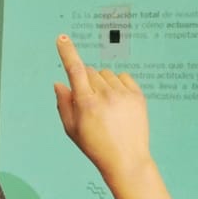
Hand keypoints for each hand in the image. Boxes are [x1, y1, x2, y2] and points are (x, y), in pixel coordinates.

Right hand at [54, 36, 150, 181]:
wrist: (127, 160)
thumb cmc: (95, 146)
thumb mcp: (72, 130)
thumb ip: (64, 104)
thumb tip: (59, 82)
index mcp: (86, 104)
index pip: (75, 70)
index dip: (68, 52)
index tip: (62, 38)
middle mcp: (105, 95)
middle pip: (90, 72)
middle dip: (86, 81)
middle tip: (89, 103)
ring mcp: (123, 95)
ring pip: (106, 74)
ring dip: (102, 84)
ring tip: (106, 107)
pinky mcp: (138, 96)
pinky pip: (123, 77)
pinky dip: (118, 84)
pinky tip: (118, 102)